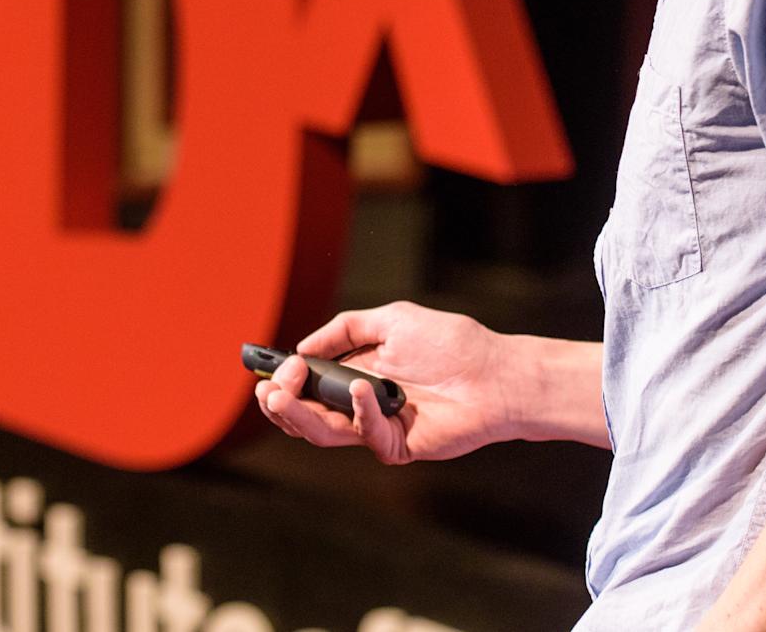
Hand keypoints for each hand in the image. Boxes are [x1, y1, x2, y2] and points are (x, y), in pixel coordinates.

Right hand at [252, 301, 517, 463]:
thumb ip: (346, 329)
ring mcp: (376, 426)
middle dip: (280, 403)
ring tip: (282, 396)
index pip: (305, 384)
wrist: (495, 373)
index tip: (277, 364)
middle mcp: (360, 403)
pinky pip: (365, 434)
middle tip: (269, 389)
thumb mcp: (392, 320)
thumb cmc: (452, 344)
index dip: (285, 377)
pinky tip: (360, 388)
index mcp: (354, 372)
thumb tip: (302, 347)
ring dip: (298, 415)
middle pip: (305, 414)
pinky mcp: (396, 445)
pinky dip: (358, 410)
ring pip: (323, 432)